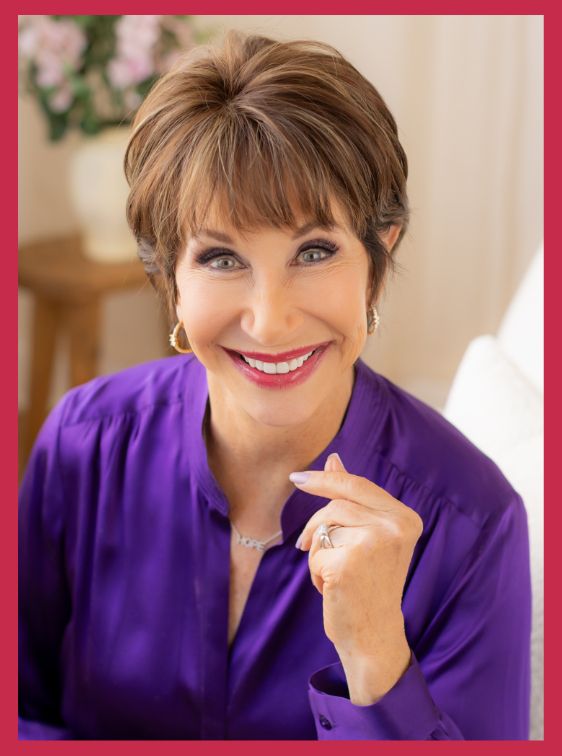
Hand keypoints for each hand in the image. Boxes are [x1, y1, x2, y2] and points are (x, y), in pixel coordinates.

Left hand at [290, 452, 422, 703]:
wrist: (375, 637)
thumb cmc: (370, 585)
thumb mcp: (367, 538)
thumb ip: (353, 499)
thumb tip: (334, 459)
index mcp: (405, 518)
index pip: (358, 486)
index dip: (327, 480)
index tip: (297, 478)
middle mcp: (395, 528)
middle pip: (337, 504)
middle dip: (316, 525)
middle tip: (303, 544)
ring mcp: (374, 545)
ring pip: (325, 528)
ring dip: (318, 552)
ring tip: (333, 574)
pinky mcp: (349, 564)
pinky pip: (316, 553)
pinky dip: (316, 572)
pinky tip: (333, 589)